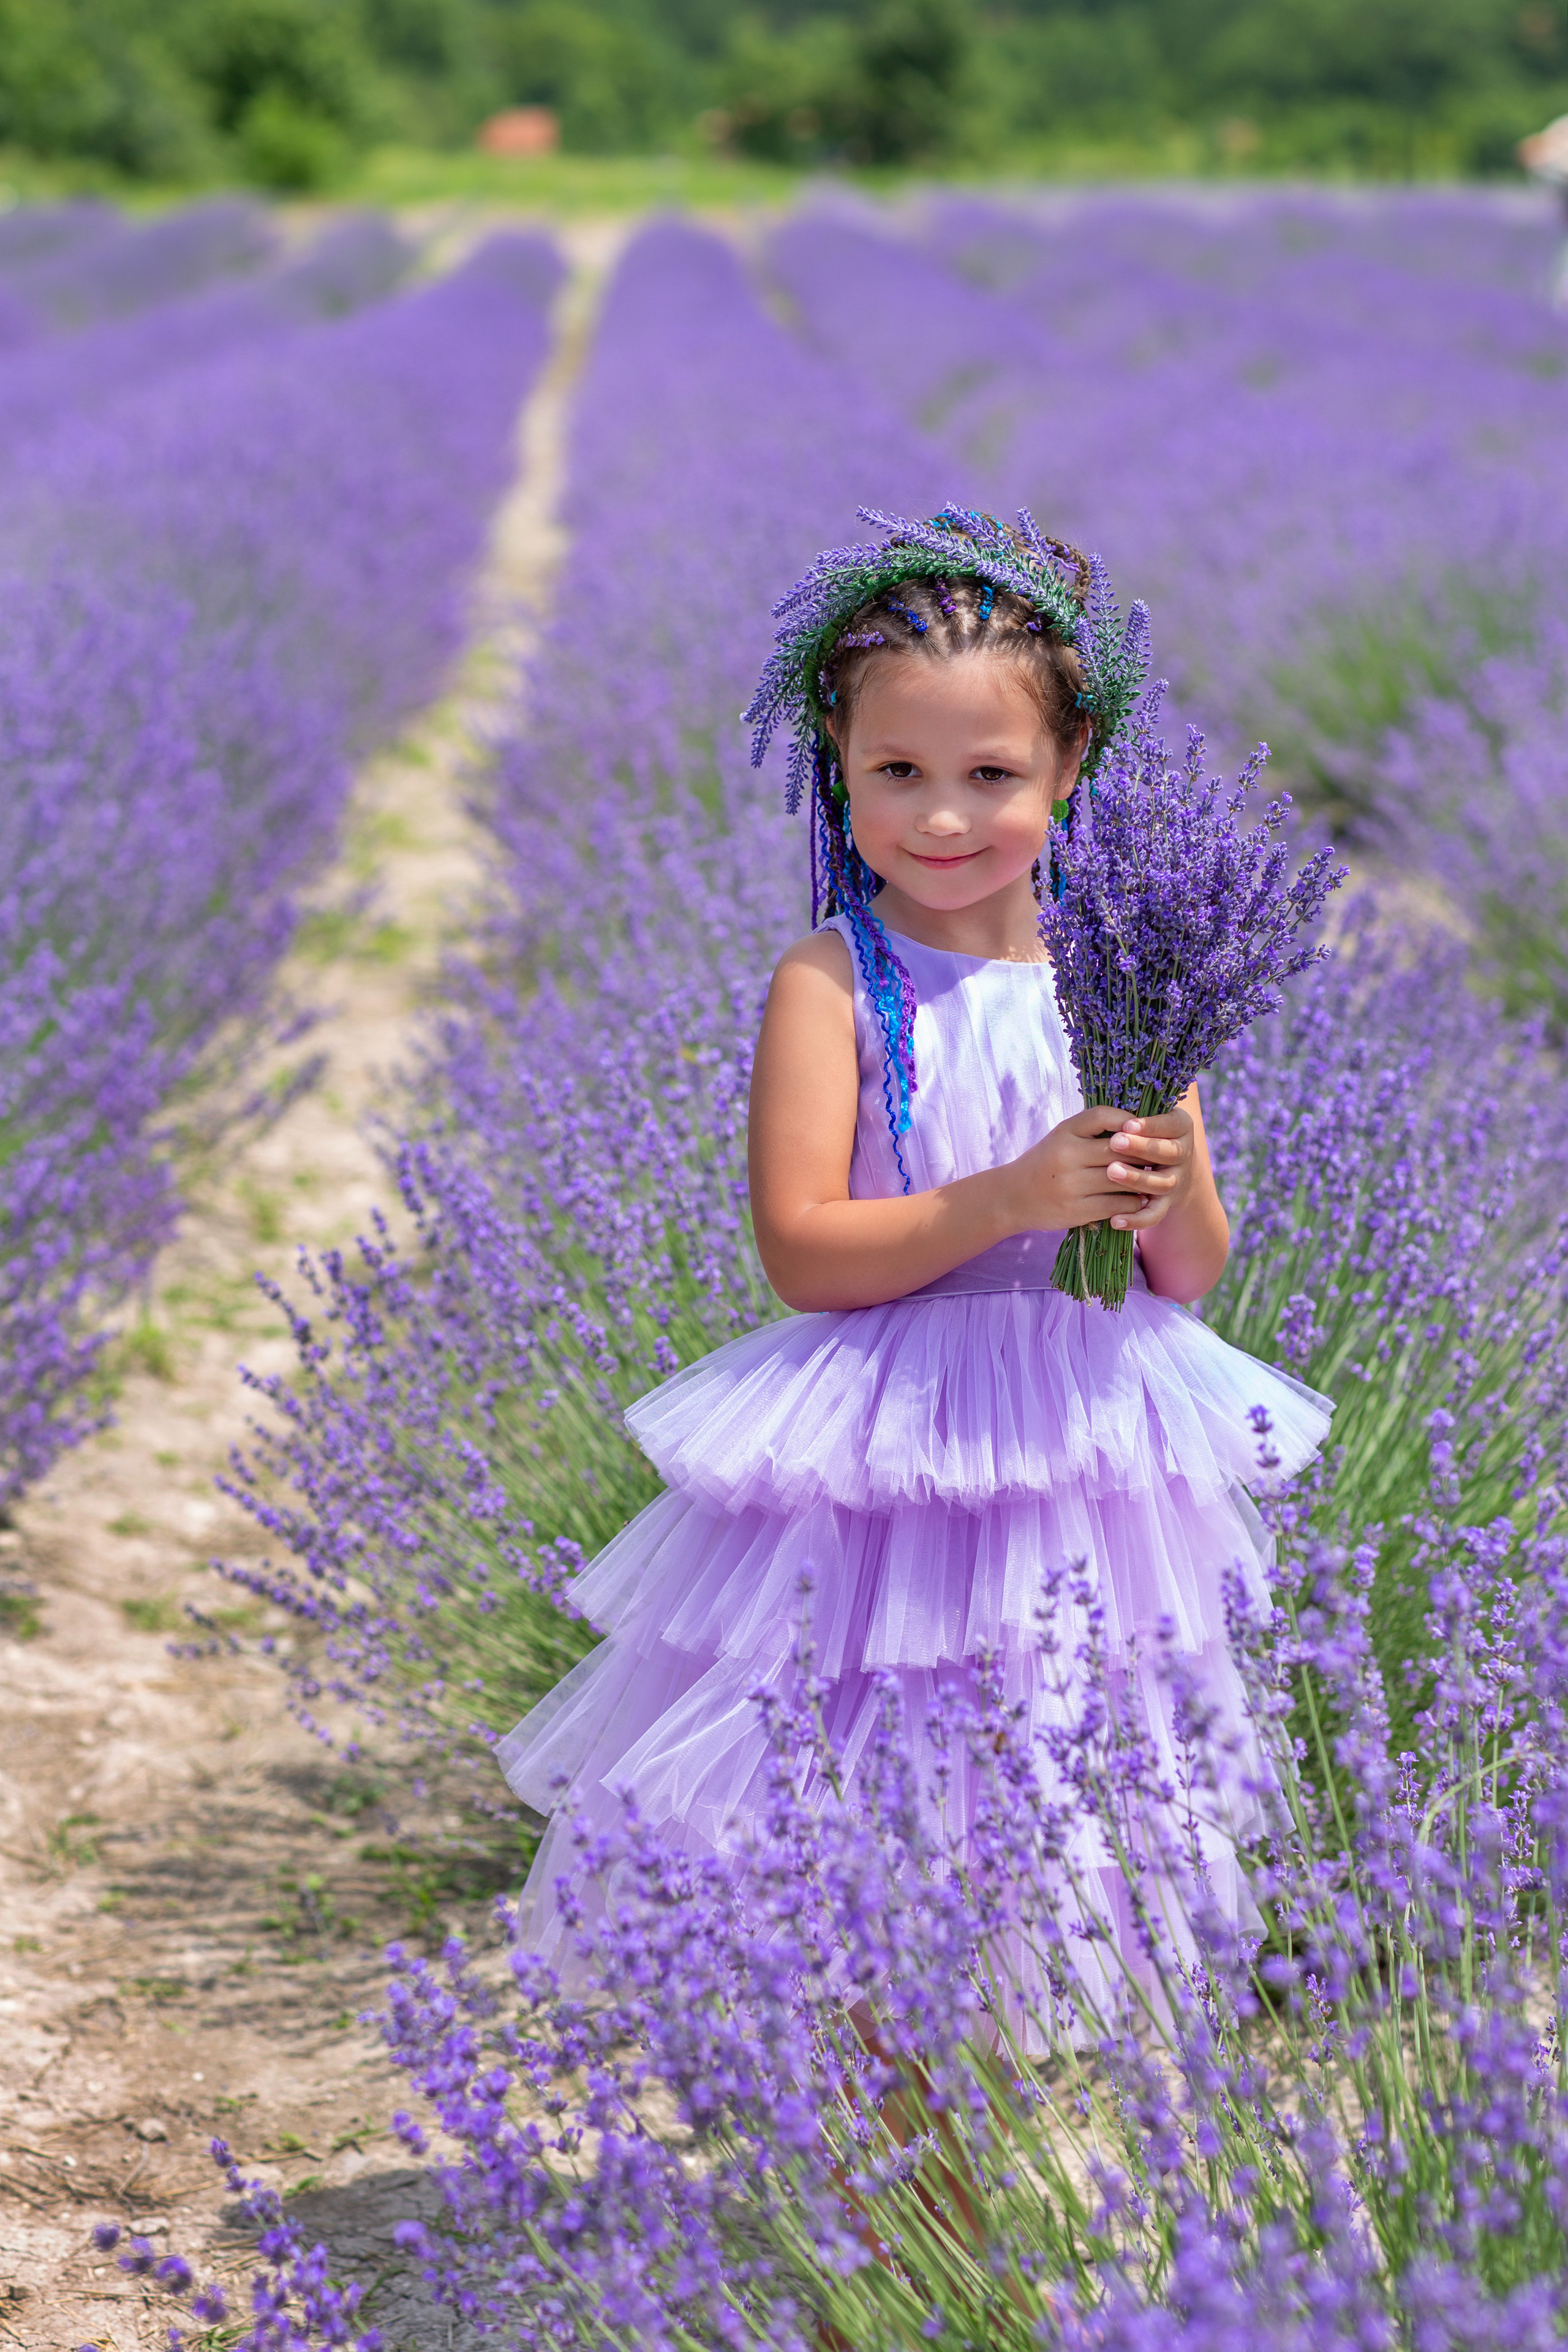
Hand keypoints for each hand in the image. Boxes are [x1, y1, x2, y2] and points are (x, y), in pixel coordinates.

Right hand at [1003, 1103, 1195, 1234]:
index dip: (1129, 1121)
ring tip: (1155, 1178)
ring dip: (1143, 1180)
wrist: (1012, 1196)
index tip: (1143, 1129)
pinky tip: (1138, 1201)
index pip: (1104, 1116)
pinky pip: (1116, 1205)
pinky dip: (1132, 1203)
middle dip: (1143, 1153)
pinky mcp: (1076, 1210)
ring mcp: (1071, 1185)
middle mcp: (1066, 1155)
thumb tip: (1138, 1123)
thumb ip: (1092, 1129)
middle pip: (1118, 1149)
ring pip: (1121, 1179)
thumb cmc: (1045, 1163)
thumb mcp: (1061, 1137)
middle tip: (1162, 1155)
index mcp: (1064, 1132)